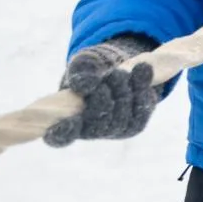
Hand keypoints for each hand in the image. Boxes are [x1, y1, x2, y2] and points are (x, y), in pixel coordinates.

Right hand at [43, 34, 160, 147]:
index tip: (69, 122)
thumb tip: (86, 85)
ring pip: (121, 117)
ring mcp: (113, 131)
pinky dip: (141, 88)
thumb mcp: (82, 65)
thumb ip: (81, 73)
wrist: (118, 70)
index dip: (62, 132)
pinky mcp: (134, 126)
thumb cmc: (90, 71)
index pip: (60, 136)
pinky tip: (142, 69)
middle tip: (110, 75)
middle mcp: (88, 132)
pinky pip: (141, 110)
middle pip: (97, 121)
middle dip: (104, 95)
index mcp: (64, 123)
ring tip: (120, 72)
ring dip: (122, 90)